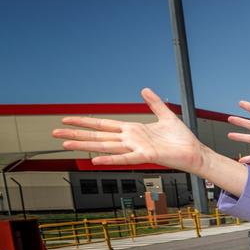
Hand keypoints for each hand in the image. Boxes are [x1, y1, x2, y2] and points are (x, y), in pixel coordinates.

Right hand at [54, 88, 247, 195]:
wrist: (195, 153)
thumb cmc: (182, 139)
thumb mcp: (166, 116)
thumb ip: (154, 103)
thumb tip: (144, 89)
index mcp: (133, 131)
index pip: (103, 124)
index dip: (85, 121)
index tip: (67, 119)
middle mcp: (131, 140)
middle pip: (98, 135)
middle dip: (76, 133)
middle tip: (54, 133)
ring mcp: (137, 148)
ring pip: (106, 146)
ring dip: (85, 145)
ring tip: (66, 145)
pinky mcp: (147, 156)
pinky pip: (126, 157)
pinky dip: (111, 159)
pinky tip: (95, 160)